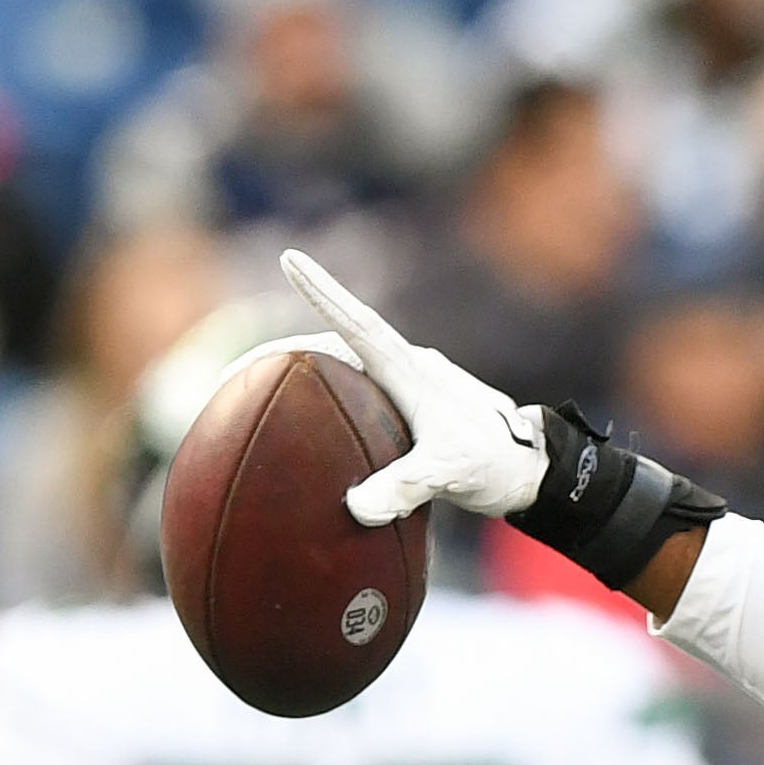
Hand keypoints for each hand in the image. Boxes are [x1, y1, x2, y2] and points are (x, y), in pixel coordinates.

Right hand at [279, 248, 547, 524]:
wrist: (532, 470)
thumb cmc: (494, 464)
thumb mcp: (450, 474)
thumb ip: (406, 486)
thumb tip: (356, 507)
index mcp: (411, 370)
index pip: (359, 324)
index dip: (324, 293)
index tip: (292, 257)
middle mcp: (406, 368)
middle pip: (333, 346)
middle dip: (281, 353)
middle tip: (231, 375)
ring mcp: (407, 386)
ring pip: (342, 368)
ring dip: (299, 376)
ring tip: (252, 397)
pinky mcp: (409, 407)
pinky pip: (354, 393)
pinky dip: (323, 401)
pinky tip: (302, 425)